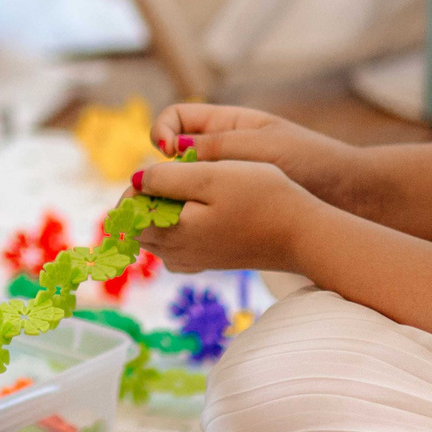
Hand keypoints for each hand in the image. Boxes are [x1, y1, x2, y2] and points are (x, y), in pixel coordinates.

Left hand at [134, 157, 319, 273]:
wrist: (304, 233)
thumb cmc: (261, 198)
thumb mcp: (211, 175)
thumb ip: (167, 177)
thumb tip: (135, 179)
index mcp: (172, 233)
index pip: (127, 212)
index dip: (136, 186)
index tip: (162, 170)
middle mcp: (177, 254)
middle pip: (139, 226)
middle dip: (147, 199)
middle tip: (177, 178)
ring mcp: (194, 260)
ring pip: (157, 236)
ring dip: (162, 212)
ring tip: (191, 191)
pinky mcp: (210, 260)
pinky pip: (177, 246)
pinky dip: (178, 227)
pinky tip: (199, 212)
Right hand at [151, 103, 359, 210]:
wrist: (353, 195)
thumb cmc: (311, 161)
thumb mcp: (262, 146)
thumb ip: (216, 146)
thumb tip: (169, 150)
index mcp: (227, 125)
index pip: (175, 119)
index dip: (162, 132)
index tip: (167, 153)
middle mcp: (222, 151)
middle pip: (173, 155)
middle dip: (162, 171)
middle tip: (164, 191)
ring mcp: (228, 181)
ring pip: (183, 185)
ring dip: (173, 197)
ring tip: (174, 214)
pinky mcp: (235, 208)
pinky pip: (201, 209)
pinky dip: (190, 217)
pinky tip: (191, 230)